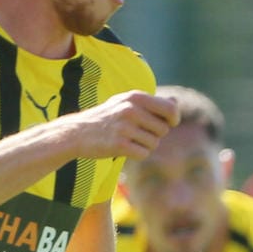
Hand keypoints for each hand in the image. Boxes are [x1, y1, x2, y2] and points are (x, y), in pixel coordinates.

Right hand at [62, 90, 179, 160]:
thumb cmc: (107, 118)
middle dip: (155, 134)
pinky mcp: (119, 145)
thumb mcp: (126, 103)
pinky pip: (144, 154)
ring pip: (154, 143)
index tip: (168, 123)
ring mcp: (125, 127)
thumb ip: (152, 103)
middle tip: (137, 132)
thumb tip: (176, 102)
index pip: (171, 109)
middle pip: (164, 129)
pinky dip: (137, 154)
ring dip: (145, 145)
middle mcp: (131, 109)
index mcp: (135, 97)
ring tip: (128, 139)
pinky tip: (124, 149)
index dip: (173, 119)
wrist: (77, 133)